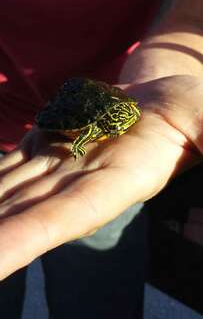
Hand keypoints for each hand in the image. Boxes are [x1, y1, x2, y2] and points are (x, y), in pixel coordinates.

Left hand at [0, 75, 201, 278]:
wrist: (161, 102)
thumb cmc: (189, 111)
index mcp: (117, 181)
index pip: (61, 220)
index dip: (20, 243)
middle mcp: (79, 183)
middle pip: (19, 217)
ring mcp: (58, 165)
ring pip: (6, 195)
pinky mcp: (47, 146)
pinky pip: (8, 168)